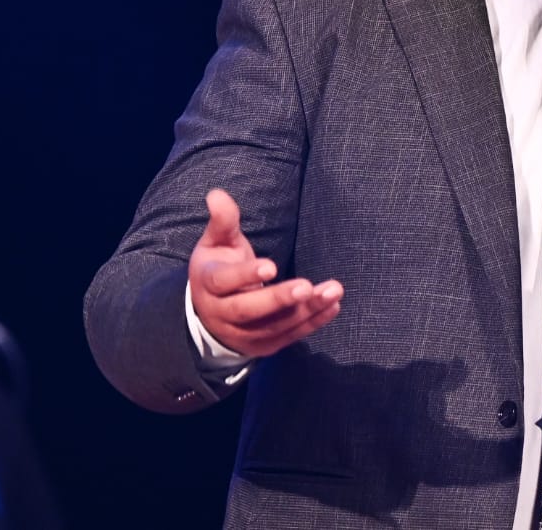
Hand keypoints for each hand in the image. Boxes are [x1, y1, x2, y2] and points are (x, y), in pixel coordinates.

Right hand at [188, 188, 342, 356]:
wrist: (210, 314)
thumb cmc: (219, 268)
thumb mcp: (216, 244)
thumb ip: (223, 222)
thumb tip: (217, 194)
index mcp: (208, 284)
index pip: (223, 282)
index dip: (246, 275)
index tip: (271, 266)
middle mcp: (221, 314)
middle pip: (248, 310)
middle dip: (279, 299)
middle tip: (307, 286)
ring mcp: (242, 334)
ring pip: (274, 325)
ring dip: (305, 310)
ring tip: (332, 292)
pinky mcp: (263, 345)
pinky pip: (289, 336)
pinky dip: (312, 323)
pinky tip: (333, 306)